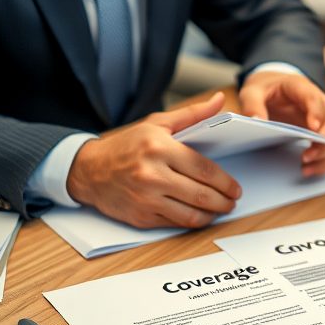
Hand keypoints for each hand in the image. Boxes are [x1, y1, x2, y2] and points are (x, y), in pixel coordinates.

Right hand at [66, 92, 241, 228]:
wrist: (89, 170)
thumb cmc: (126, 145)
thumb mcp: (157, 123)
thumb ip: (193, 114)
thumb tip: (219, 100)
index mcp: (159, 149)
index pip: (204, 169)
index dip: (225, 182)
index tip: (235, 188)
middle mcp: (152, 175)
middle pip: (201, 195)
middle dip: (223, 201)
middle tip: (232, 201)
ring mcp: (146, 199)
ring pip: (190, 214)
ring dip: (211, 215)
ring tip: (220, 209)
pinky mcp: (141, 217)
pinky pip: (175, 223)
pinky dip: (191, 221)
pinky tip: (199, 215)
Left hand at [239, 71, 324, 176]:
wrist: (273, 91)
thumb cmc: (266, 90)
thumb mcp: (252, 91)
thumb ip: (252, 103)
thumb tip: (256, 120)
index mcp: (300, 87)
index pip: (314, 98)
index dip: (317, 113)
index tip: (313, 128)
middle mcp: (318, 103)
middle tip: (308, 155)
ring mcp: (323, 119)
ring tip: (306, 166)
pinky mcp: (322, 134)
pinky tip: (308, 169)